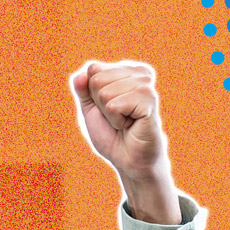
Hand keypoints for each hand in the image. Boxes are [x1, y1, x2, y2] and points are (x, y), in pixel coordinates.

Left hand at [72, 60, 180, 224]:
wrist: (129, 159)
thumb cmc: (112, 134)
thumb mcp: (91, 109)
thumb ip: (83, 90)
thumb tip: (80, 75)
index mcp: (127, 70)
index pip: (93, 69)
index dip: (93, 94)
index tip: (109, 109)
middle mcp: (139, 74)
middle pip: (97, 79)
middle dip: (100, 104)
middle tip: (117, 117)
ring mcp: (146, 85)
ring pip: (105, 92)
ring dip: (109, 114)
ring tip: (125, 122)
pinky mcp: (149, 100)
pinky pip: (115, 105)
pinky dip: (116, 120)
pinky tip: (130, 125)